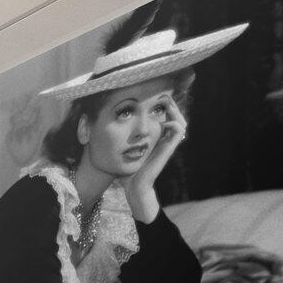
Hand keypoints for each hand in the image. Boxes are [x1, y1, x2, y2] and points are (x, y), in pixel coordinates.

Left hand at [124, 90, 189, 222]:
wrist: (134, 186)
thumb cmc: (126, 169)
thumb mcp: (121, 149)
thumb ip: (118, 138)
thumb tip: (102, 125)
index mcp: (155, 138)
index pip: (164, 116)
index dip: (162, 106)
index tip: (153, 95)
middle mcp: (163, 139)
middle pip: (175, 116)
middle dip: (170, 104)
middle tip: (162, 95)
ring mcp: (167, 144)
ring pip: (181, 121)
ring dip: (174, 111)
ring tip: (165, 103)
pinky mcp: (168, 149)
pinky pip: (178, 132)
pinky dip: (174, 123)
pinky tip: (164, 120)